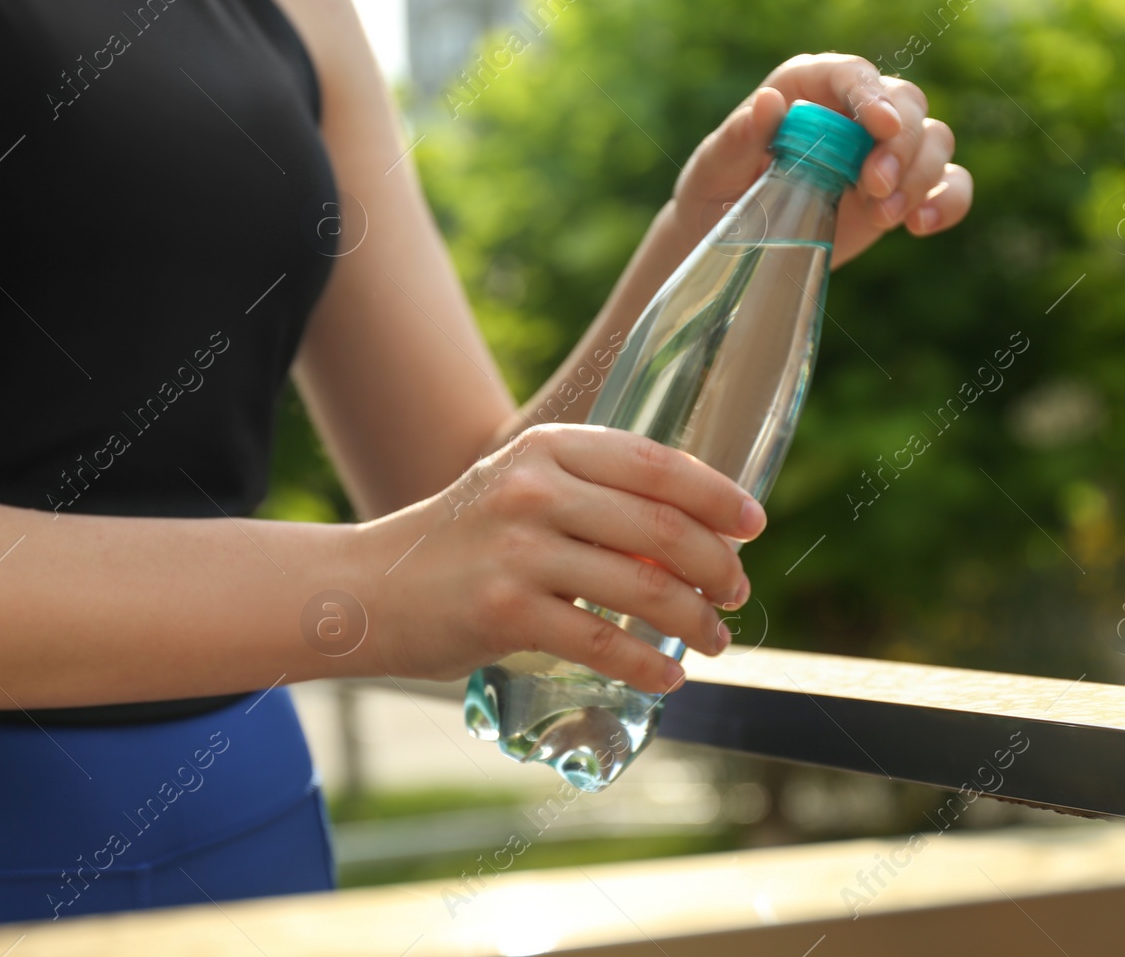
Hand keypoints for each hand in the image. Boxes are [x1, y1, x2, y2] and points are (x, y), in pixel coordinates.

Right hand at [355, 424, 764, 693]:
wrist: (371, 588)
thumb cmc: (464, 542)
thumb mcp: (522, 491)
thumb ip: (594, 496)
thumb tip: (697, 532)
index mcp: (548, 450)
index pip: (656, 463)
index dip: (717, 495)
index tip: (753, 525)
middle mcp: (535, 490)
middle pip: (661, 526)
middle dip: (716, 566)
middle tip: (735, 592)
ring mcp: (519, 551)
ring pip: (642, 587)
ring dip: (696, 621)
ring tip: (716, 640)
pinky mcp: (505, 612)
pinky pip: (603, 643)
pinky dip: (648, 665)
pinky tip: (668, 676)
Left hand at [672, 53, 972, 266]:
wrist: (731, 240)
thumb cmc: (717, 191)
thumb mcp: (714, 167)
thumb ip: (737, 137)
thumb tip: (767, 103)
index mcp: (808, 86)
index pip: (852, 73)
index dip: (872, 95)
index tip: (881, 126)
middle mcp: (853, 109)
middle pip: (907, 103)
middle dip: (901, 144)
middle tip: (873, 187)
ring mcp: (882, 150)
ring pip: (934, 140)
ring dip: (920, 176)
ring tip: (883, 217)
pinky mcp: (901, 190)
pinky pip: (948, 185)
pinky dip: (946, 202)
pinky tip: (920, 227)